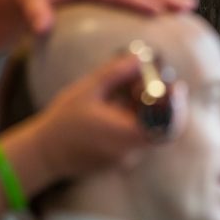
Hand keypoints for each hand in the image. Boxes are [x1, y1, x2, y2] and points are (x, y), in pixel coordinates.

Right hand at [26, 53, 189, 178]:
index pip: (169, 128)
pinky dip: (135, 121)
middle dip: (161, 103)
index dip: (178, 107)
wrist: (42, 154)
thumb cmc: (62, 122)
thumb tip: (140, 58)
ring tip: (128, 91)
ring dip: (147, 112)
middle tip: (150, 84)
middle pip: (162, 128)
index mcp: (127, 136)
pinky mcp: (118, 160)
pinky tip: (116, 107)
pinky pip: (136, 139)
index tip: (176, 86)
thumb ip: (116, 73)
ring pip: (149, 132)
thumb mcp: (88, 90)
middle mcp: (131, 152)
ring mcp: (125, 159)